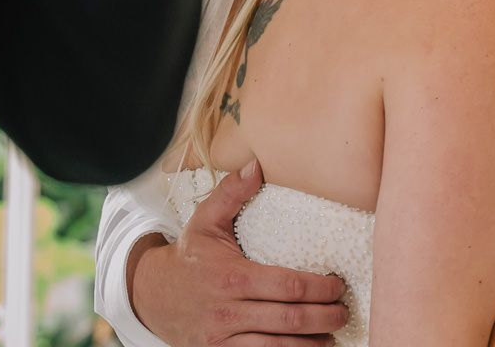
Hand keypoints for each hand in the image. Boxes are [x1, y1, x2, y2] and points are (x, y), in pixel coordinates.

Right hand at [129, 162, 348, 346]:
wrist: (151, 296)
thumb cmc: (188, 256)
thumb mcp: (205, 220)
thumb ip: (231, 192)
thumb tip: (257, 165)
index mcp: (231, 277)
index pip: (287, 286)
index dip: (319, 288)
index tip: (338, 285)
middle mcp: (228, 312)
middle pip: (289, 320)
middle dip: (324, 318)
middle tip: (343, 311)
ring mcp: (223, 339)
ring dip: (311, 344)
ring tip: (332, 335)